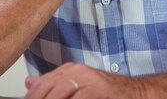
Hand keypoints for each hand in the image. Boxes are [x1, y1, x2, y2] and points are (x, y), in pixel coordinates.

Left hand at [24, 62, 150, 98]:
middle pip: (49, 87)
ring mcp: (89, 79)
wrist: (138, 93)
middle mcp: (78, 71)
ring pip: (61, 92)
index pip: (43, 82)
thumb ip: (54, 84)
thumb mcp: (79, 86)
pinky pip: (80, 98)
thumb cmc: (108, 94)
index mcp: (70, 69)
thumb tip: (29, 83)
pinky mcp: (100, 89)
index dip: (32, 96)